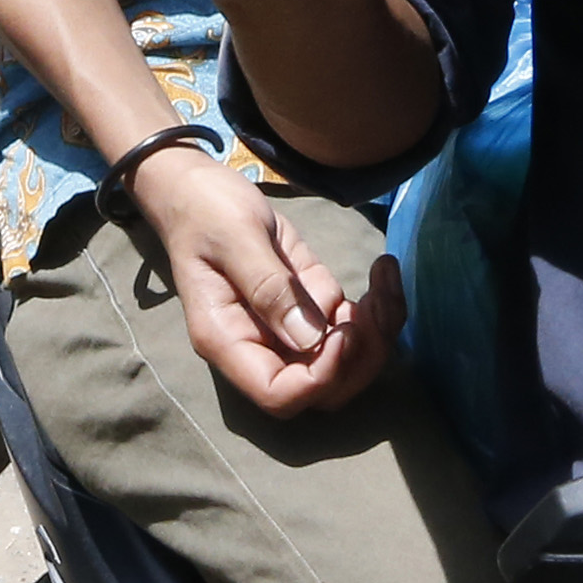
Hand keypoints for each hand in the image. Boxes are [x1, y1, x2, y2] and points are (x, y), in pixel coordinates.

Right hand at [137, 145, 404, 415]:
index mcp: (228, 340)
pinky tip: (383, 269)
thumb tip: (311, 339)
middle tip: (374, 301)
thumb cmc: (206, 210)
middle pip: (322, 390)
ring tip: (384, 278)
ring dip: (377, 331)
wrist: (198, 189)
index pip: (279, 394)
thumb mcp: (235, 237)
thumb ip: (269, 287)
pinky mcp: (309, 305)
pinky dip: (378, 308)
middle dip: (360, 356)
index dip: (320, 376)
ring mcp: (287, 329)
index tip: (343, 330)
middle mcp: (259, 347)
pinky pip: (350, 326)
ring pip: (345, 363)